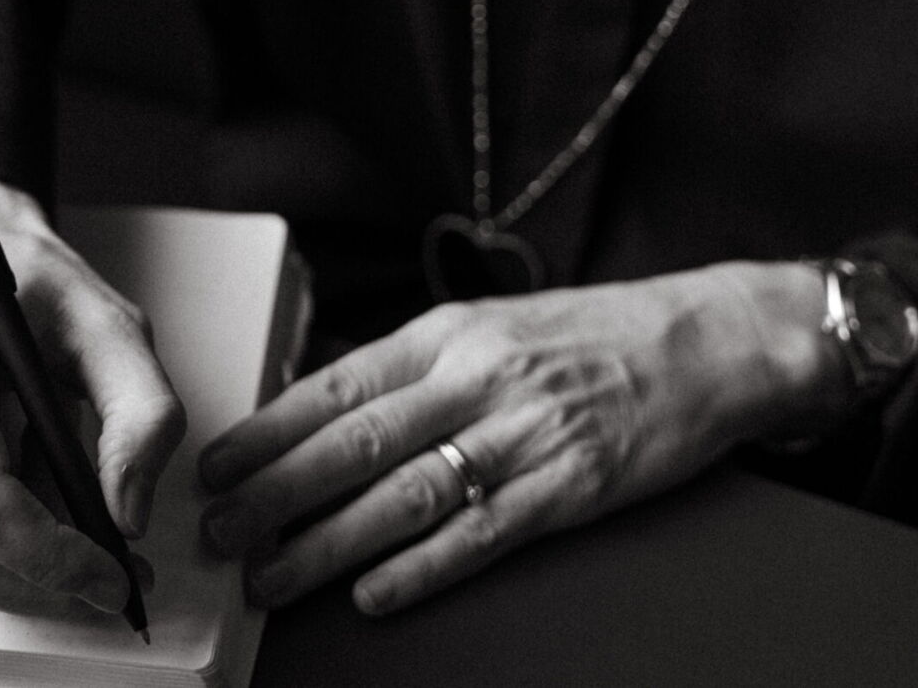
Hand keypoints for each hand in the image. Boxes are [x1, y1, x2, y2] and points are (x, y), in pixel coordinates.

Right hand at [0, 182, 185, 615]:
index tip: (113, 575)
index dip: (47, 553)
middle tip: (116, 582)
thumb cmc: (35, 289)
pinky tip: (41, 510)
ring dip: (22, 573)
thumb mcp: (112, 322)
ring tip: (85, 535)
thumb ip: (143, 410)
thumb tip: (130, 515)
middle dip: (40, 582)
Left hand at [198, 260, 838, 615]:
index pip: (339, 384)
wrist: (699, 342)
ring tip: (273, 577)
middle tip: (221, 531)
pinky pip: (480, 534)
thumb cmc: (592, 334)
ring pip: (404, 495)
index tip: (217, 464)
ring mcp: (523, 433)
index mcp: (451, 333)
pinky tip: (373, 592)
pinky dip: (421, 567)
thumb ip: (419, 365)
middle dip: (277, 493)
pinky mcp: (567, 487)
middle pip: (356, 442)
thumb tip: (331, 409)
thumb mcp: (494, 324)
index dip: (271, 429)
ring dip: (328, 544)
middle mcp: (477, 378)